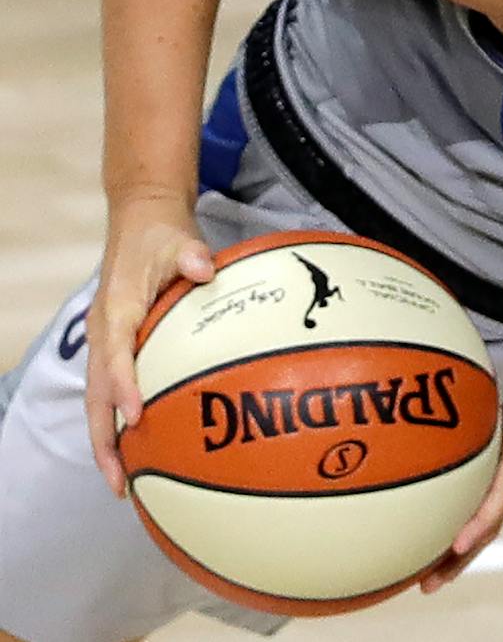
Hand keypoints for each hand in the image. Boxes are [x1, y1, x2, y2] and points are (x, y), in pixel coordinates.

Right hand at [85, 196, 213, 496]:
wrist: (140, 221)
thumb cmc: (160, 234)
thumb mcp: (178, 238)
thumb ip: (191, 254)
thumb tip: (205, 268)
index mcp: (116, 311)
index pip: (115, 356)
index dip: (123, 386)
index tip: (136, 416)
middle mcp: (104, 333)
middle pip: (96, 397)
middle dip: (105, 440)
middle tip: (121, 482)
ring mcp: (108, 343)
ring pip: (99, 402)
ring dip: (108, 441)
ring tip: (125, 483)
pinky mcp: (118, 347)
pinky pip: (113, 391)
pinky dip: (120, 421)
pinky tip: (143, 447)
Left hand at [420, 331, 502, 591]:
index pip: (502, 494)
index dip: (479, 522)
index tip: (454, 545)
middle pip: (489, 521)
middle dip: (459, 555)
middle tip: (427, 584)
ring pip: (485, 511)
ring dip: (457, 541)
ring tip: (423, 566)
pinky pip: (482, 491)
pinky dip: (461, 509)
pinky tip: (435, 510)